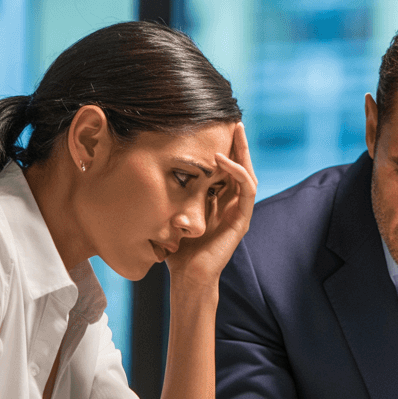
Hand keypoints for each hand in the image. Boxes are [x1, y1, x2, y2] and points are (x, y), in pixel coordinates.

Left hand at [168, 123, 257, 286]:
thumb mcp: (170, 213)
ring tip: (235, 131)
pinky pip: (247, 190)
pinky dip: (237, 173)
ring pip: (248, 174)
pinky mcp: (242, 220)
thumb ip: (170, 195)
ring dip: (242, 152)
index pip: (226, 169)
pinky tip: (223, 160)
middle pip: (241, 166)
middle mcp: (232, 204)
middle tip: (234, 120)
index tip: (217, 126)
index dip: (224, 148)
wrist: (188, 278)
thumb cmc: (177, 250)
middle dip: (238, 143)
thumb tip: (149, 169)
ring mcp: (239, 212)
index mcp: (219, 201)